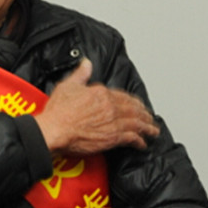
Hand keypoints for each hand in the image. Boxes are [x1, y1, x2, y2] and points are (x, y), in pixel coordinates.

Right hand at [35, 58, 159, 154]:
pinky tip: (142, 143)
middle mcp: (110, 107)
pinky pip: (132, 138)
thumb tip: (86, 63)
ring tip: (152, 130)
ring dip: (147, 127)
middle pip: (133, 109)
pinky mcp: (113, 137)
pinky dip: (139, 141)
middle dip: (143, 113)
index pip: (122, 96)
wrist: (54, 130)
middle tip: (149, 117)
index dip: (131, 100)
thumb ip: (80, 74)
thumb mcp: (68, 86)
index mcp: (101, 93)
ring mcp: (113, 122)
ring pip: (137, 123)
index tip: (134, 103)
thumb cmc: (58, 112)